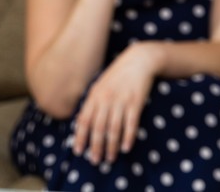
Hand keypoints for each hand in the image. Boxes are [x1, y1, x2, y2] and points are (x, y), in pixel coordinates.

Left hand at [72, 43, 159, 164]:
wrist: (139, 60)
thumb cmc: (118, 74)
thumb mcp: (99, 86)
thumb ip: (90, 103)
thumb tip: (79, 122)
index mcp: (94, 96)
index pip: (84, 121)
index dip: (80, 137)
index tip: (79, 152)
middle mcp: (106, 100)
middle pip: (98, 128)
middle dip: (96, 146)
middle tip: (96, 160)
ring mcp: (121, 101)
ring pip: (114, 128)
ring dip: (111, 146)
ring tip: (111, 158)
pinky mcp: (136, 102)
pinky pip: (131, 123)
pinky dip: (128, 137)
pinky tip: (126, 147)